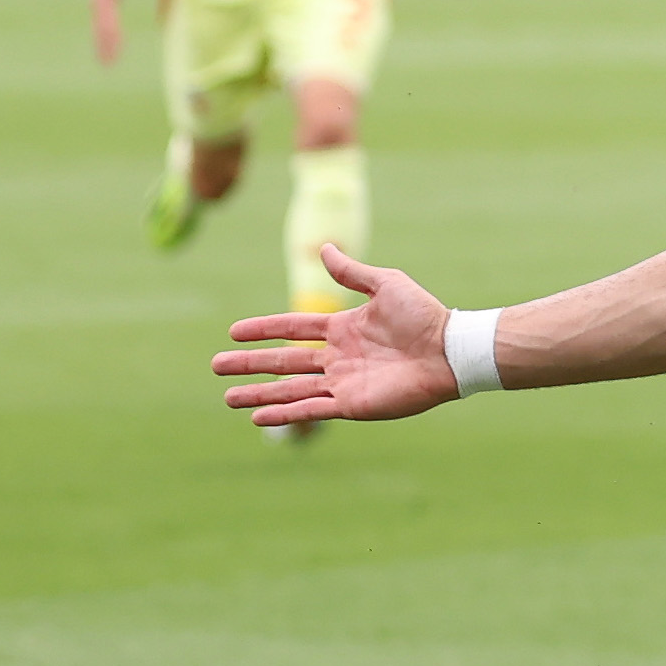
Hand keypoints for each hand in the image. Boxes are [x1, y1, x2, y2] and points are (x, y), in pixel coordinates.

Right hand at [88, 0, 135, 63]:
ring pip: (100, 32)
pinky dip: (103, 39)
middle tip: (108, 66)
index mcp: (103, 2)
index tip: (115, 51)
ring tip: (105, 63)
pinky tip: (107, 49)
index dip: (112, 39)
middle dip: (105, 49)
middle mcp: (98, 8)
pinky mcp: (100, 9)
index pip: (109, 25)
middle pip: (102, 32)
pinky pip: (102, 28)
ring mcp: (97, 9)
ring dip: (102, 47)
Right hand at [214, 245, 455, 428]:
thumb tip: (324, 249)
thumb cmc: (423, 315)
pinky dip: (285, 413)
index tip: (233, 333)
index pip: (292, 328)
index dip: (263, 330)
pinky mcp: (352, 404)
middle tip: (216, 367)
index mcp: (342, 328)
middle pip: (283, 362)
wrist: (449, 350)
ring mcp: (343, 382)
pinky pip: (311, 408)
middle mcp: (337, 357)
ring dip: (260, 393)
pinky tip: (259, 416)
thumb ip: (352, 272)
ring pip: (291, 389)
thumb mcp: (385, 284)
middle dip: (250, 365)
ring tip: (228, 397)